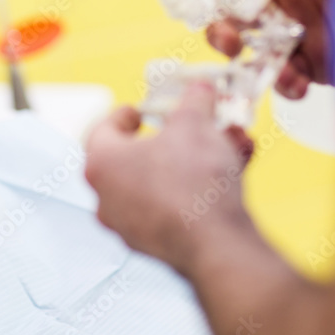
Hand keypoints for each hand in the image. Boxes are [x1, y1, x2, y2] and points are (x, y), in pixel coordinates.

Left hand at [84, 83, 251, 274]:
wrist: (217, 246)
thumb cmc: (193, 182)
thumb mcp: (195, 124)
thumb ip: (194, 100)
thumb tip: (200, 88)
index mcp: (101, 164)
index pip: (103, 129)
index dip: (124, 115)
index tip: (140, 110)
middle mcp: (106, 198)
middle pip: (137, 157)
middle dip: (173, 137)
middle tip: (191, 125)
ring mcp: (129, 225)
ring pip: (161, 182)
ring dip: (194, 160)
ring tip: (227, 144)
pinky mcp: (156, 245)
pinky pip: (175, 206)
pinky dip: (198, 188)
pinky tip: (233, 172)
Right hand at [206, 0, 334, 99]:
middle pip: (230, 11)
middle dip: (221, 29)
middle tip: (231, 43)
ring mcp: (293, 33)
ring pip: (248, 49)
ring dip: (248, 62)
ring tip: (273, 69)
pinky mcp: (308, 67)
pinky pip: (279, 78)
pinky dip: (283, 85)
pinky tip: (299, 84)